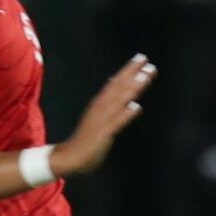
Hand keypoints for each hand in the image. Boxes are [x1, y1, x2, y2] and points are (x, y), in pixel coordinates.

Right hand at [53, 54, 156, 178]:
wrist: (69, 157)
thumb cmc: (87, 139)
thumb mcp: (102, 120)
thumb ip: (116, 111)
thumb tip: (134, 103)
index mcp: (100, 103)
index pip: (116, 83)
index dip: (128, 70)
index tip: (141, 58)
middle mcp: (100, 107)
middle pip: (118, 87)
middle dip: (131, 73)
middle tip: (146, 60)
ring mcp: (101, 120)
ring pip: (118, 101)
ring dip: (132, 88)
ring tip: (145, 77)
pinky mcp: (102, 134)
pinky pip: (115, 123)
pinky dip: (125, 114)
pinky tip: (136, 107)